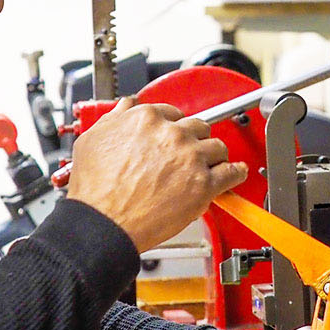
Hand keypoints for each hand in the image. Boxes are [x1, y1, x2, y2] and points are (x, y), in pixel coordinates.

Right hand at [67, 96, 247, 251]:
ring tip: (210, 166)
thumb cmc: (96, 189)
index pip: (173, 113)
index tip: (175, 136)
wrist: (104, 222)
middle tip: (190, 154)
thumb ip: (115, 118)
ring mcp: (190, 158)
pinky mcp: (203, 184)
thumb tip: (126, 107)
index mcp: (147, 119)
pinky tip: (236, 173)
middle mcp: (172, 134)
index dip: (175, 127)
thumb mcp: (92, 139)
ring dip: (215, 156)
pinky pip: (231, 172)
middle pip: (199, 127)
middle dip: (195, 140)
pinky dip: (236, 173)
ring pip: (217, 147)